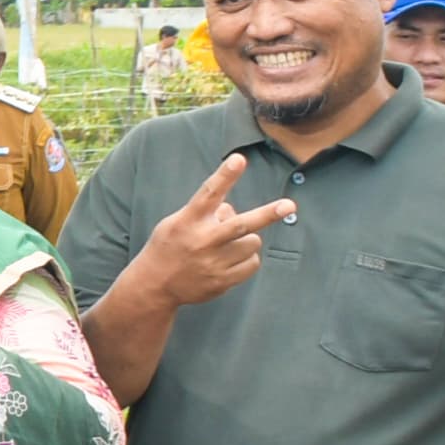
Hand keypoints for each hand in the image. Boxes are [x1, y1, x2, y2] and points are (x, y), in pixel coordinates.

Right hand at [133, 150, 296, 308]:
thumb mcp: (177, 222)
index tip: (239, 159)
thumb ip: (205, 213)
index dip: (225, 175)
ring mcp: (212, 262)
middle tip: (289, 206)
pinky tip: (229, 262)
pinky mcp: (222, 280)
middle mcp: (201, 240)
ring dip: (247, 240)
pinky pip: (252, 263)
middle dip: (268, 214)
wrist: (154, 285)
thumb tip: (233, 211)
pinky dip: (246, 260)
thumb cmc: (170, 245)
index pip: (209, 193)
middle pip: (241, 224)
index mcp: (187, 221)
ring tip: (228, 246)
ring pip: (252, 242)